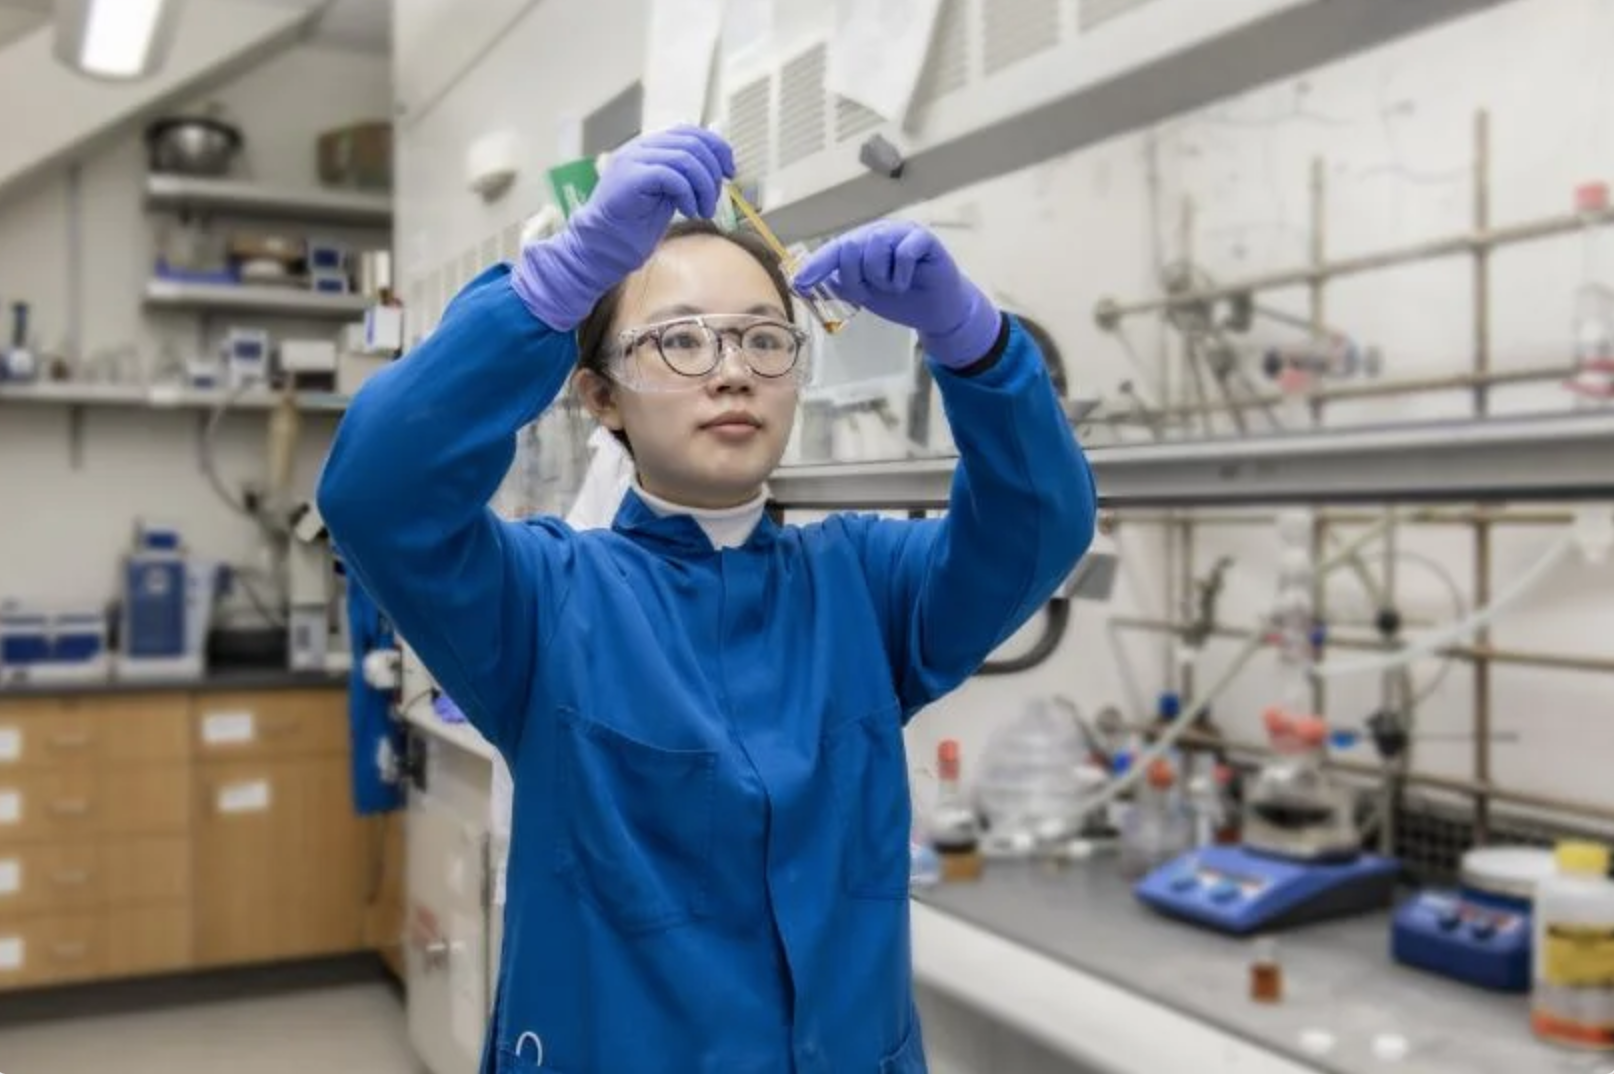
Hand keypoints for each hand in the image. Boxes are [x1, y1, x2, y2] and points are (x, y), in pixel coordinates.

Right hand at [512, 126, 734, 329]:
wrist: (602, 245)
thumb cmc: (634, 226)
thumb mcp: (668, 194)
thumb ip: (685, 176)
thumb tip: (716, 166)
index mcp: (648, 147)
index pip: (690, 132)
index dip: (716, 147)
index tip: (730, 170)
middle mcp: (640, 148)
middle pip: (692, 142)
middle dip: (713, 170)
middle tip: (714, 197)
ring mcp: (633, 160)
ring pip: (685, 158)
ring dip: (703, 186)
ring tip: (703, 209)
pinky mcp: (632, 177)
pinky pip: (671, 175)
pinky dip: (688, 193)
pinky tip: (689, 211)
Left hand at [792, 221, 1001, 368]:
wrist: (935, 311)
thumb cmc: (901, 298)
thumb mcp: (863, 294)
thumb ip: (837, 285)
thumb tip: (802, 285)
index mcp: (863, 243)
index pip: (834, 249)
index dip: (817, 266)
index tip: (800, 284)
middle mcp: (880, 233)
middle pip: (852, 246)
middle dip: (855, 278)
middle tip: (867, 293)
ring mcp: (903, 234)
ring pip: (876, 246)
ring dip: (880, 277)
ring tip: (892, 287)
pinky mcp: (925, 240)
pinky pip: (904, 252)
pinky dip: (900, 274)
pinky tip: (906, 282)